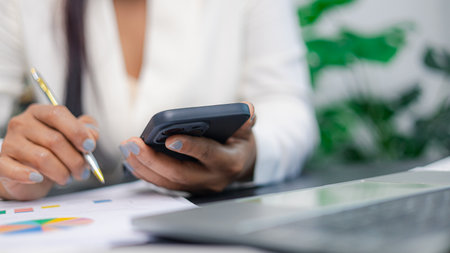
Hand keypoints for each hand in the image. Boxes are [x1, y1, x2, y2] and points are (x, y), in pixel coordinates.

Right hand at [0, 104, 98, 199]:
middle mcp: (22, 123)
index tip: (90, 147)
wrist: (28, 174)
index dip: (77, 131)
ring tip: (68, 178)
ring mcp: (10, 142)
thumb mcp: (73, 139)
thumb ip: (87, 132)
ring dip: (61, 172)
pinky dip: (29, 176)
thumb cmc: (53, 152)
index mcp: (40, 113)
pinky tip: (39, 179)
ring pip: (42, 158)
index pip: (58, 114)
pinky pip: (14, 170)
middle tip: (84, 171)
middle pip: (54, 140)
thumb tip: (92, 136)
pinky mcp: (1, 162)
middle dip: (75, 160)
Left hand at [120, 102, 256, 192]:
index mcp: (229, 162)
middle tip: (133, 143)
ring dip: (144, 167)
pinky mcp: (187, 188)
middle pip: (180, 174)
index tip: (169, 138)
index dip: (190, 147)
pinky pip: (163, 184)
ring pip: (167, 182)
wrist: (241, 163)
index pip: (208, 155)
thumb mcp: (246, 129)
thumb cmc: (239, 141)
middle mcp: (213, 179)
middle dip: (153, 159)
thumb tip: (247, 110)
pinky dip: (146, 173)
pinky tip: (131, 159)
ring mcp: (199, 187)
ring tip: (127, 148)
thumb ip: (246, 119)